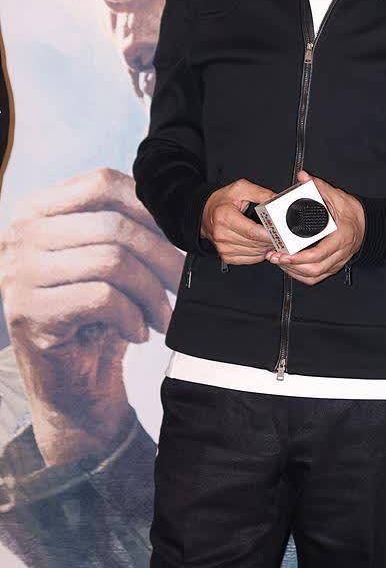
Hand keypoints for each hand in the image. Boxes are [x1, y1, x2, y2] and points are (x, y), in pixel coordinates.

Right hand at [0, 167, 181, 464]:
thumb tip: (182, 212)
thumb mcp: (107, 259)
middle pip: (114, 225)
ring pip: (113, 261)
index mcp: (38, 209)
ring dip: (151, 293)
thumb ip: (126, 225)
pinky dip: (132, 317)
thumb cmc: (95, 315)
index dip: (149, 207)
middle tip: (183, 283)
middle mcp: (20, 234)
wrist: (72, 384)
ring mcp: (20, 273)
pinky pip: (103, 298)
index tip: (177, 236)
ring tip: (161, 315)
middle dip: (162, 257)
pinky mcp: (30, 312)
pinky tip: (136, 332)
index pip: (102, 183)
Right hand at [201, 177, 276, 263]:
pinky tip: (261, 245)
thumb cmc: (222, 201)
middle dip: (270, 241)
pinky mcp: (226, 256)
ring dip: (266, 248)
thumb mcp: (241, 188)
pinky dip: (259, 254)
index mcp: (225, 217)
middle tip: (280, 234)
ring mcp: (223, 248)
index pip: (252, 232)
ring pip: (254, 253)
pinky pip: (249, 260)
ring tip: (271, 238)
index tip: (280, 233)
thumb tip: (277, 200)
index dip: (269, 234)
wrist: (205, 211)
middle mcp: (222, 234)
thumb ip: (261, 194)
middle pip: (255, 243)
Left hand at [265, 169, 365, 284]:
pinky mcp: (333, 266)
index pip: (319, 254)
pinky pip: (317, 278)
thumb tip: (304, 177)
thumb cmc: (353, 213)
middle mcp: (340, 252)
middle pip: (314, 269)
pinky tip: (290, 269)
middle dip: (291, 266)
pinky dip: (302, 276)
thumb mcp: (338, 197)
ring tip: (279, 262)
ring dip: (294, 272)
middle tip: (275, 257)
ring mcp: (337, 261)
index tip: (284, 253)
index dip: (299, 257)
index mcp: (340, 237)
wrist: (366, 225)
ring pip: (314, 275)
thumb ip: (320, 187)